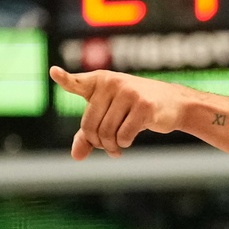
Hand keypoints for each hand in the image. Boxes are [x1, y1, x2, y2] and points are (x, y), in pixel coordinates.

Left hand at [50, 66, 183, 159]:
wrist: (174, 104)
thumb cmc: (137, 108)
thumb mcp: (111, 117)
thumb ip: (89, 134)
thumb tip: (76, 156)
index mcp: (99, 81)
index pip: (77, 83)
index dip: (64, 79)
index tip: (54, 72)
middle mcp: (111, 83)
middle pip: (90, 125)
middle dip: (97, 142)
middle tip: (106, 147)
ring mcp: (128, 92)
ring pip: (107, 132)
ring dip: (111, 147)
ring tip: (117, 149)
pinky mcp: (143, 105)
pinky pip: (124, 135)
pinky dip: (124, 144)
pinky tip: (128, 142)